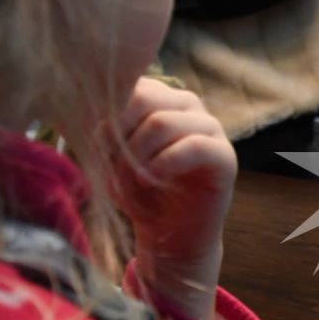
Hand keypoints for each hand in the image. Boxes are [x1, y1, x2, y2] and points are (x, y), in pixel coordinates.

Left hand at [109, 77, 236, 319]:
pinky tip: (154, 179)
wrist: (170, 235)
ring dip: (138, 156)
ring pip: (163, 122)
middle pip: (144, 98)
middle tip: (116, 167)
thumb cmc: (140, 193)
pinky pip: (193, 146)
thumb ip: (106, 131)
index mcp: (160, 97)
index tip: (101, 148)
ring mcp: (209, 128)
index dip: (108, 116)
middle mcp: (187, 105)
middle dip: (121, 136)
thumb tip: (93, 113)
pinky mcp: (224, 156)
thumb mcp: (112, 158)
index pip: (129, 84)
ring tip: (134, 180)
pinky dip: (164, 164)